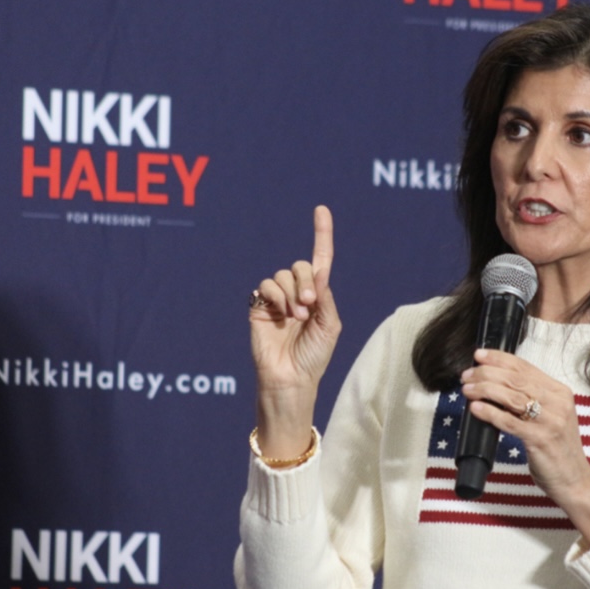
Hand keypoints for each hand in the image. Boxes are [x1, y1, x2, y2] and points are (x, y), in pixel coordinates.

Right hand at [249, 205, 340, 457]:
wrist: (290, 379)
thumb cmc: (314, 357)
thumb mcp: (330, 325)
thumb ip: (325, 296)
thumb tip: (318, 271)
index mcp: (318, 296)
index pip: (320, 259)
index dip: (321, 234)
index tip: (320, 209)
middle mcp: (297, 293)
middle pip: (301, 266)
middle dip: (306, 281)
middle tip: (309, 305)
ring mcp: (277, 300)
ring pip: (283, 274)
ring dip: (293, 292)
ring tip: (296, 316)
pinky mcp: (259, 307)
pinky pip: (266, 286)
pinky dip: (276, 296)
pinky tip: (282, 314)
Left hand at [459, 349, 589, 544]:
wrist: (575, 480)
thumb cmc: (557, 449)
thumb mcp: (549, 416)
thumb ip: (530, 399)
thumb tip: (494, 385)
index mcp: (559, 392)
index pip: (525, 367)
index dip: (499, 358)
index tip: (479, 355)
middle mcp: (558, 402)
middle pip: (516, 379)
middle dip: (486, 373)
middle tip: (467, 376)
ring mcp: (551, 421)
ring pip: (512, 397)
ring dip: (485, 390)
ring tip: (467, 390)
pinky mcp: (541, 439)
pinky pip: (510, 422)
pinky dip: (490, 413)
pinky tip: (476, 409)